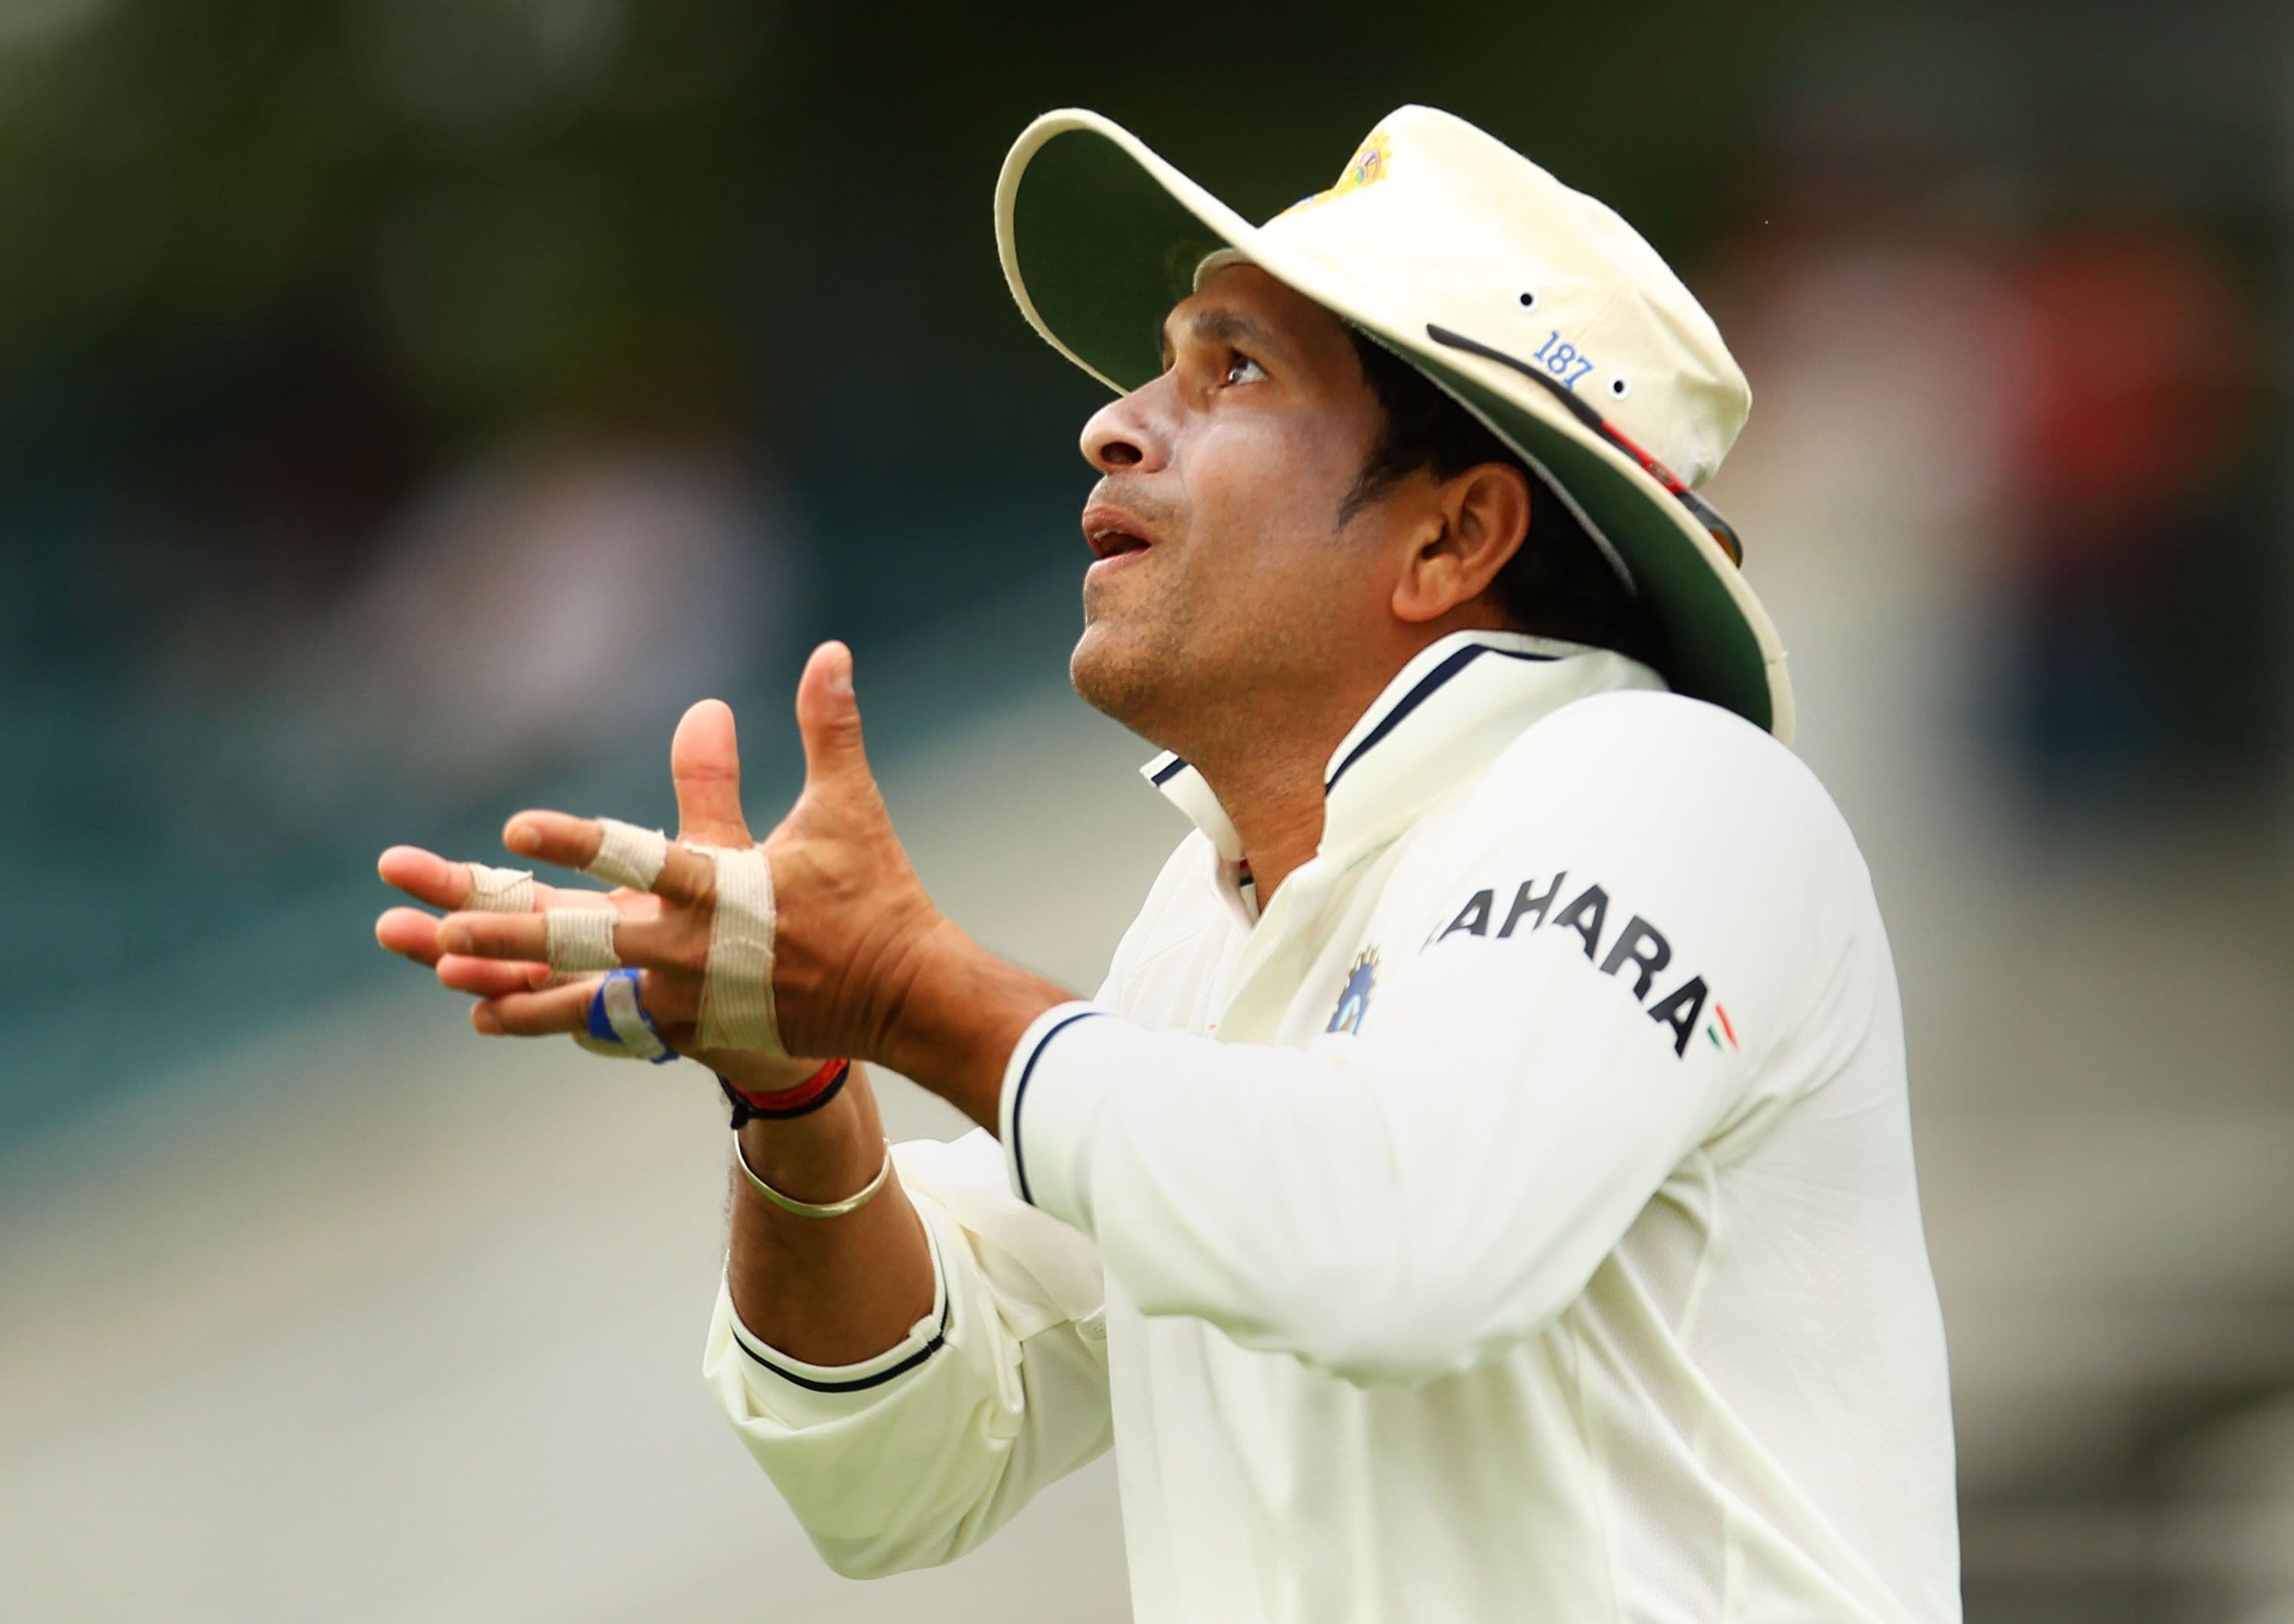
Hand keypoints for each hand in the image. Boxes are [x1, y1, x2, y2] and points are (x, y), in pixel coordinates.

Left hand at [431, 642, 948, 1070]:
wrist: (904, 998)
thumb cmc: (874, 896)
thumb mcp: (848, 810)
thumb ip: (828, 730)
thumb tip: (830, 651)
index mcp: (726, 892)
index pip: (641, 860)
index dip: (578, 842)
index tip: (519, 824)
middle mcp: (694, 951)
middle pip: (586, 943)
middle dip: (509, 935)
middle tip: (441, 928)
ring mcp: (689, 1000)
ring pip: (582, 997)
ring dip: (512, 986)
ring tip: (449, 975)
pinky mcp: (693, 1031)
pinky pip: (608, 1025)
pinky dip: (551, 1017)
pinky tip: (492, 1015)